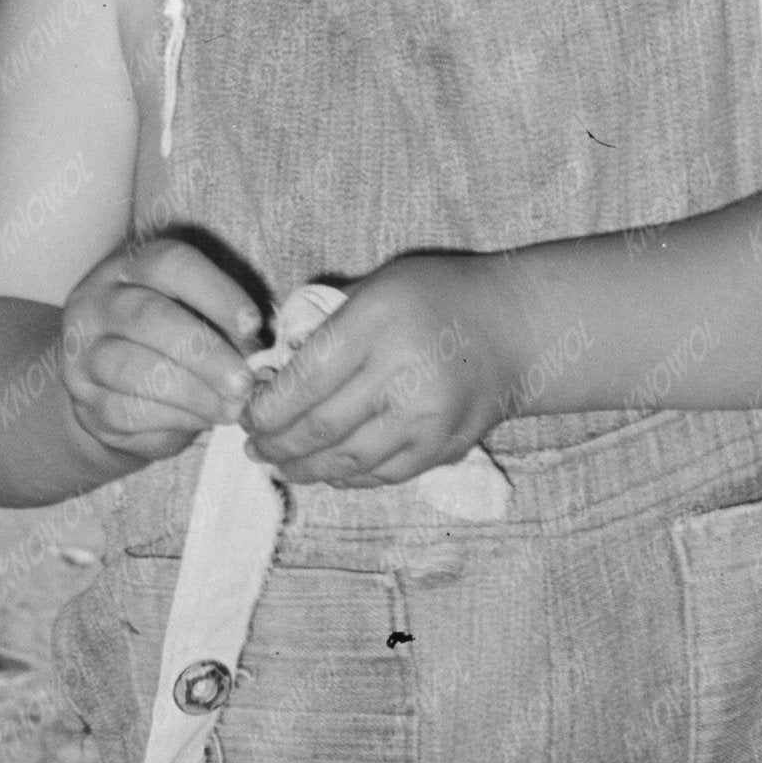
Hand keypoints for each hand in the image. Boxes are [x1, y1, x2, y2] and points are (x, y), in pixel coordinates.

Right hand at [56, 231, 269, 468]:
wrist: (113, 384)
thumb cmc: (172, 336)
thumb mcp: (196, 314)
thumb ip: (223, 324)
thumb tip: (258, 354)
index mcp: (132, 264)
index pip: (171, 263)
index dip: (215, 291)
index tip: (253, 323)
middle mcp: (98, 300)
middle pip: (149, 316)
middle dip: (204, 351)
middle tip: (244, 381)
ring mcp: (82, 350)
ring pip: (133, 367)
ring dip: (191, 391)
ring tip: (232, 407)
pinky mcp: (82, 397)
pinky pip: (126, 409)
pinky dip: (173, 417)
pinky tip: (205, 420)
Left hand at [244, 252, 530, 485]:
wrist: (516, 328)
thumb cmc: (437, 297)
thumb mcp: (379, 285)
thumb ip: (327, 326)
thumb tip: (272, 375)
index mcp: (378, 323)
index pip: (304, 380)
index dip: (264, 407)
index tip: (245, 414)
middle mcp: (403, 373)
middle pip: (318, 427)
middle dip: (274, 443)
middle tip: (252, 445)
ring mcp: (426, 418)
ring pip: (344, 461)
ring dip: (301, 468)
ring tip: (279, 463)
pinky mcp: (442, 449)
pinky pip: (379, 476)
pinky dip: (344, 476)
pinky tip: (325, 468)